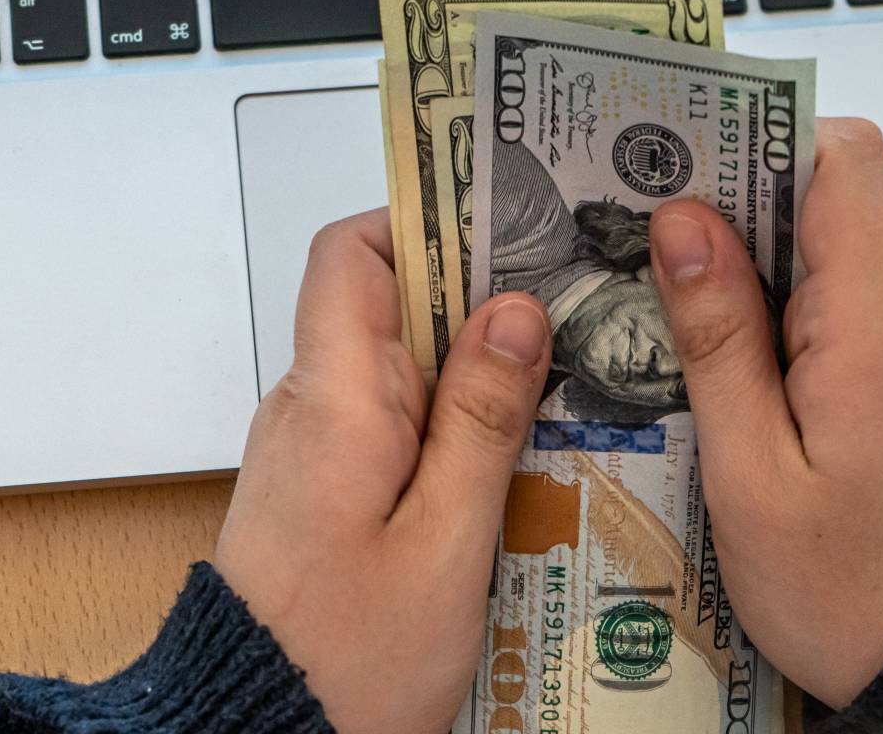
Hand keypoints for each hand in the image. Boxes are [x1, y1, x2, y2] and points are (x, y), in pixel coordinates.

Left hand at [215, 209, 553, 732]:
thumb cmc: (344, 660)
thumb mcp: (443, 543)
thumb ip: (479, 420)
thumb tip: (513, 310)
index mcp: (331, 402)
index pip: (352, 252)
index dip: (425, 222)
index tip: (509, 225)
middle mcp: (310, 409)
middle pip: (387, 301)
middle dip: (478, 294)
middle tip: (572, 305)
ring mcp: (314, 450)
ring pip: (398, 364)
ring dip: (473, 363)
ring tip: (563, 379)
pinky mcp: (327, 490)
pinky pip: (392, 421)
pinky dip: (450, 419)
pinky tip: (513, 452)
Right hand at [645, 118, 882, 707]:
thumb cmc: (848, 591)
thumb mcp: (751, 475)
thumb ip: (718, 339)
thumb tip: (682, 220)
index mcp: (877, 325)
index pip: (844, 156)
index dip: (758, 133)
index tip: (671, 153)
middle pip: (817, 200)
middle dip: (719, 208)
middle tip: (622, 242)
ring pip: (815, 258)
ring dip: (735, 274)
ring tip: (650, 319)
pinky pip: (828, 309)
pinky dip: (766, 320)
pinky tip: (709, 372)